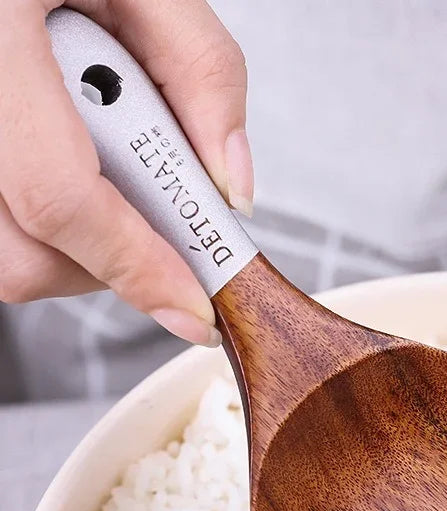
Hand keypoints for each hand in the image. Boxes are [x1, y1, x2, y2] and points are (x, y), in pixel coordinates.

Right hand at [0, 0, 253, 345]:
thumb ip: (203, 74)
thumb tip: (232, 188)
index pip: (61, 198)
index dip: (135, 267)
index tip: (193, 309)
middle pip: (22, 255)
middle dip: (111, 262)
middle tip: (156, 218)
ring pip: (5, 254)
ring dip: (78, 243)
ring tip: (103, 164)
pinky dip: (47, 221)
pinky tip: (70, 162)